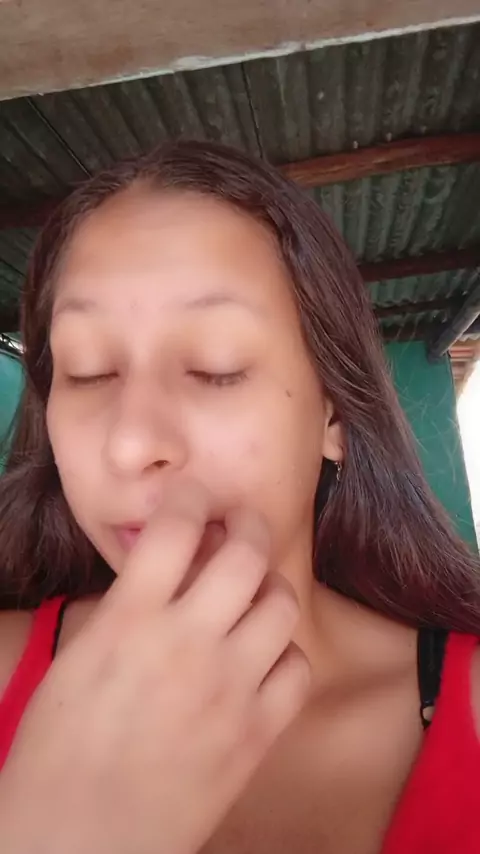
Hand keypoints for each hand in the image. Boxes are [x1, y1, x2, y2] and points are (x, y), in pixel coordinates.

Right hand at [0, 479, 309, 853]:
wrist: (77, 844)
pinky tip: (261, 656)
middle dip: (245, 523)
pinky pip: (296, 668)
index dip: (188, 497)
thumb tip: (171, 569)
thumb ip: (129, 608)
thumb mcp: (78, 661)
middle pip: (245, 553)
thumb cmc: (56, 754)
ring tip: (252, 590)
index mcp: (129, 621)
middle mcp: (187, 644)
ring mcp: (229, 689)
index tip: (192, 495)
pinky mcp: (256, 734)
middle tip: (237, 525)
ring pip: (281, 602)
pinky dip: (282, 652)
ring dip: (267, 584)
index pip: (175, 527)